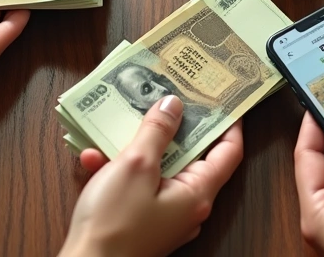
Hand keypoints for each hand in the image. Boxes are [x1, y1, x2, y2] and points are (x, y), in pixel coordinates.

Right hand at [61, 97, 242, 256]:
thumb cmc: (114, 224)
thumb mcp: (136, 166)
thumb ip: (157, 132)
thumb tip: (174, 105)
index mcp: (197, 194)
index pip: (228, 153)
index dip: (229, 124)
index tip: (225, 99)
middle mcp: (187, 207)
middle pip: (192, 157)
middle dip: (175, 128)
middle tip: (169, 99)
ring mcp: (165, 216)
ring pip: (160, 170)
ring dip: (139, 148)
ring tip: (119, 126)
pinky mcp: (142, 222)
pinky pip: (138, 187)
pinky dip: (120, 171)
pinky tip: (94, 159)